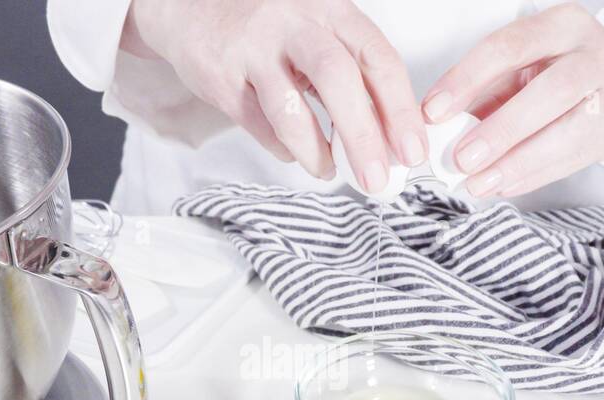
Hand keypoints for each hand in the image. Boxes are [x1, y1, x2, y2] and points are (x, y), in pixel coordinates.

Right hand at [123, 0, 427, 193]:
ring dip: (315, 152)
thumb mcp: (318, 33)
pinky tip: (293, 152)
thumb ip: (352, 76)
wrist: (191, 6)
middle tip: (377, 179)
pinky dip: (282, 148)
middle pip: (338, 80)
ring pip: (291, 110)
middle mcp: (294, 22)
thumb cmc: (269, 28)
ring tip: (327, 171)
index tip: (413, 151)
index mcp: (331, 10)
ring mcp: (254, 48)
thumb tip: (391, 138)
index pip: (377, 58)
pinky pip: (258, 125)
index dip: (401, 108)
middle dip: (363, 137)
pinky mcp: (221, 76)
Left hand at [422, 3, 603, 197]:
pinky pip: (570, 161)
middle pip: (548, 92)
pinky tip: (501, 186)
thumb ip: (484, 88)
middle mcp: (596, 54)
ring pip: (565, 132)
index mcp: (562, 25)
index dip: (467, 80)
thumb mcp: (524, 65)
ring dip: (515, 163)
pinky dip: (530, 177)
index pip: (510, 47)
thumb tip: (438, 125)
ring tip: (477, 183)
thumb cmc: (561, 73)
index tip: (433, 112)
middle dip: (500, 130)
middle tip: (461, 158)